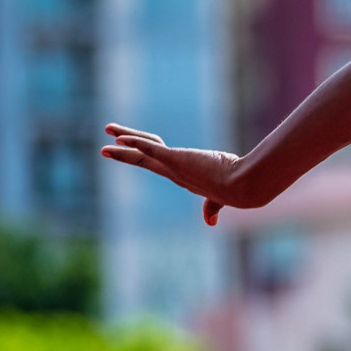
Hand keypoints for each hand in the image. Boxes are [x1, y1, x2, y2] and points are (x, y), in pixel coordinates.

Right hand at [100, 124, 248, 225]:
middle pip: (143, 159)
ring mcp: (174, 168)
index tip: (130, 148)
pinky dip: (135, 142)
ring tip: (108, 129)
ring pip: (142, 152)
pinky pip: (150, 150)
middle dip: (124, 152)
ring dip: (124, 140)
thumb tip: (210, 221)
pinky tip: (120, 137)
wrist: (244, 187)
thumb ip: (212, 205)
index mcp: (182, 178)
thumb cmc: (237, 189)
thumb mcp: (220, 196)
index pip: (158, 163)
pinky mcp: (177, 159)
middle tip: (106, 148)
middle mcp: (174, 174)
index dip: (143, 155)